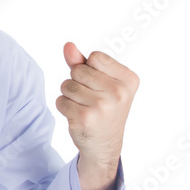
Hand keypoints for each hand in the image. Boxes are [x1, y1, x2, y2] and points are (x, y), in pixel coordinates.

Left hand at [55, 43, 139, 170]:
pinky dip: (64, 106)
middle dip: (77, 81)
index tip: (100, 84)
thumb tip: (67, 46)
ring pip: (67, 85)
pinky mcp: (84, 118)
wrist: (104, 144)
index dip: (90, 68)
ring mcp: (101, 106)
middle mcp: (118, 93)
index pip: (95, 56)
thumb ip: (83, 62)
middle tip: (91, 98)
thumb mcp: (101, 82)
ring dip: (69, 94)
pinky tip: (78, 116)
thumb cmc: (104, 107)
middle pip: (78, 70)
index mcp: (129, 80)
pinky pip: (60, 100)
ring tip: (84, 106)